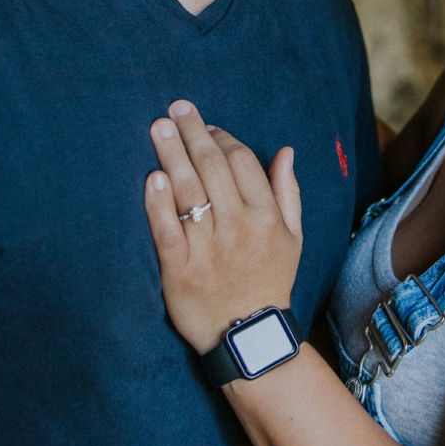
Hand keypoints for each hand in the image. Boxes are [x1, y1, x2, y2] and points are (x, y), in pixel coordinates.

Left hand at [144, 101, 302, 354]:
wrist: (248, 335)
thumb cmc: (269, 280)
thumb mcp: (293, 238)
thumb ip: (287, 192)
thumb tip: (286, 151)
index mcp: (266, 217)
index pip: (241, 162)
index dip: (221, 137)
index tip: (205, 124)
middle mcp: (238, 228)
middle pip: (211, 168)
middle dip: (192, 133)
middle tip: (174, 109)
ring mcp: (207, 248)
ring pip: (188, 192)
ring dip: (172, 155)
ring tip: (157, 128)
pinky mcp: (179, 269)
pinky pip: (166, 229)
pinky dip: (158, 202)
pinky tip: (152, 178)